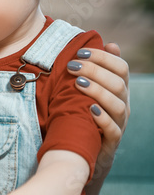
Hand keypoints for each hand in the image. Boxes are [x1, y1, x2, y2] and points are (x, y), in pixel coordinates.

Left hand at [69, 43, 129, 194]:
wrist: (90, 150)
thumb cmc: (88, 114)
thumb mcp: (94, 91)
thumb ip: (101, 70)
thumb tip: (112, 44)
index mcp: (120, 90)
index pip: (121, 68)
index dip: (102, 57)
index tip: (79, 52)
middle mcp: (123, 104)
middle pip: (118, 83)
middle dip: (95, 71)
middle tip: (71, 65)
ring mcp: (120, 123)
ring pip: (117, 104)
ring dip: (97, 91)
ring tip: (77, 83)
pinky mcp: (112, 141)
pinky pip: (113, 129)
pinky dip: (102, 118)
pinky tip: (89, 109)